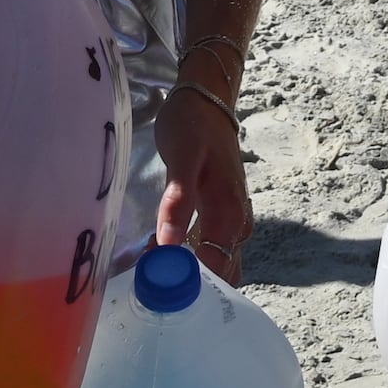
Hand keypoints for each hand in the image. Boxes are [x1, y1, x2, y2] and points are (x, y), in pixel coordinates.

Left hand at [153, 83, 252, 280]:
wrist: (208, 100)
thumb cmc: (193, 126)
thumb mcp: (182, 157)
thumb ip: (178, 201)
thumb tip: (168, 246)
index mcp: (230, 213)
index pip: (216, 268)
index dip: (186, 284)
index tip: (154, 285)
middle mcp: (238, 223)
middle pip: (221, 273)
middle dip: (188, 286)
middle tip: (149, 284)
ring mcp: (233, 221)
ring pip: (217, 264)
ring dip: (189, 275)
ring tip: (152, 272)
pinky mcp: (222, 216)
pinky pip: (211, 250)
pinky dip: (191, 260)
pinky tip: (163, 257)